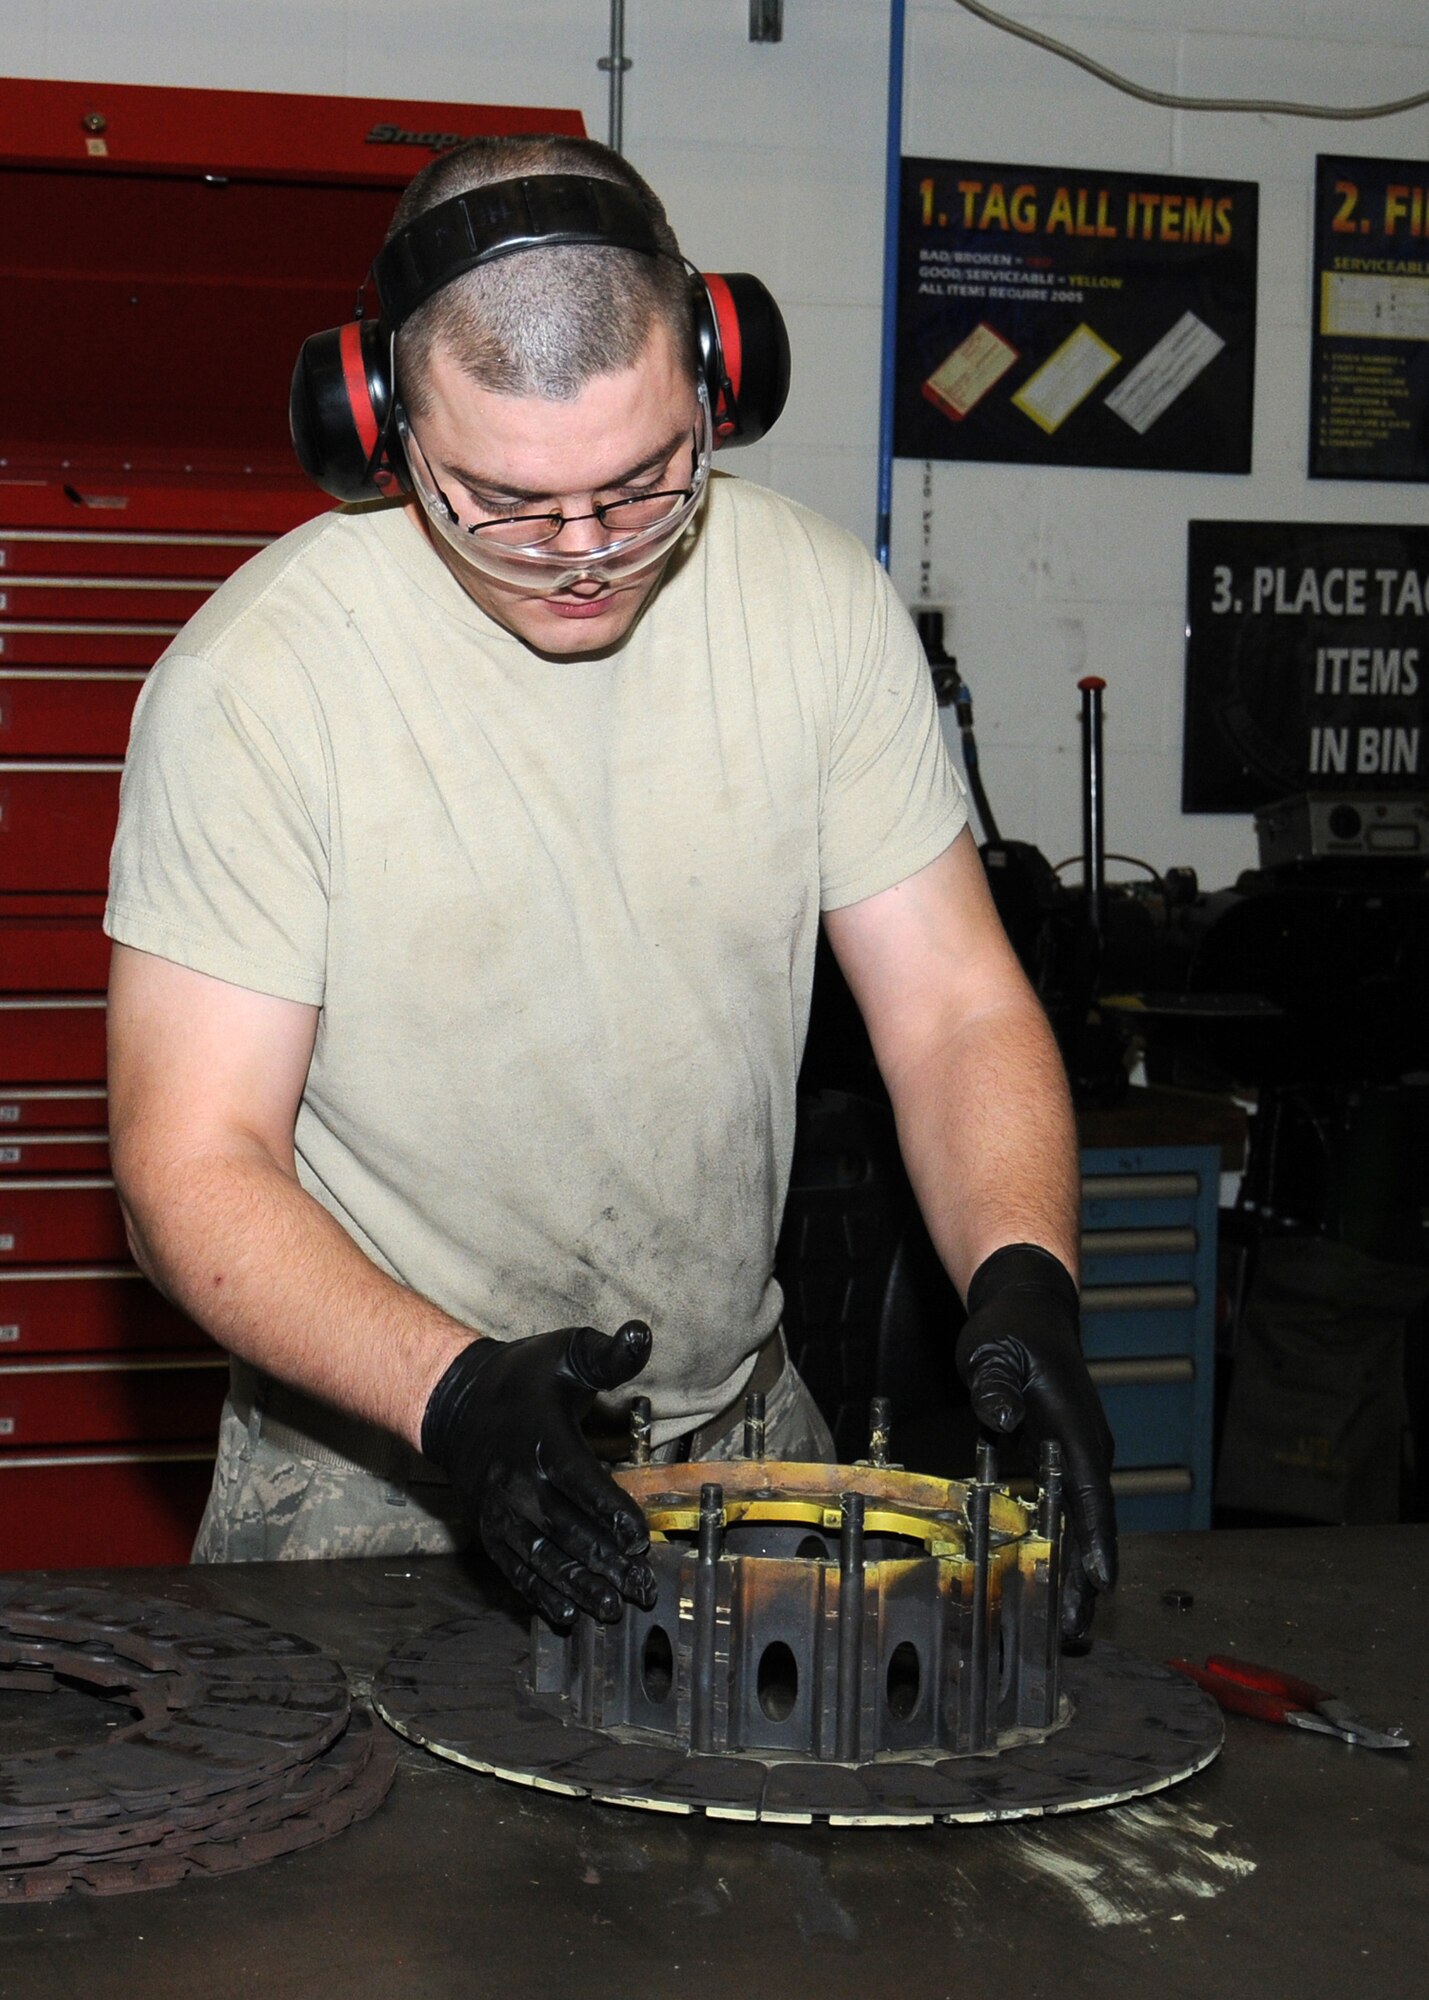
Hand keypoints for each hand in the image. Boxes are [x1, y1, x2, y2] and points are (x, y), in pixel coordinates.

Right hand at [421, 1319, 657, 1629]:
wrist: (455, 1402)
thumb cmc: (523, 1376)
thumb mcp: (566, 1352)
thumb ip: (608, 1353)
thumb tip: (642, 1334)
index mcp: (542, 1438)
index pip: (580, 1482)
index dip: (610, 1513)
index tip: (639, 1539)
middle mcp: (517, 1480)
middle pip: (566, 1528)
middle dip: (606, 1562)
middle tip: (642, 1587)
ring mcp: (500, 1509)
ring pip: (542, 1555)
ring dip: (578, 1585)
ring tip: (612, 1608)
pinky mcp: (489, 1528)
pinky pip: (515, 1565)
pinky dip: (540, 1592)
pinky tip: (566, 1613)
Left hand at [955, 1244, 1116, 1641]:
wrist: (1028, 1307)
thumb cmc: (1011, 1329)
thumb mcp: (993, 1351)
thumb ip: (995, 1385)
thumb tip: (1000, 1420)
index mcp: (1074, 1424)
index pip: (1090, 1491)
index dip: (1095, 1540)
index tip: (1100, 1583)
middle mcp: (1087, 1445)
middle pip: (1092, 1521)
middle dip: (1085, 1579)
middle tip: (1074, 1633)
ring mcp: (1079, 1453)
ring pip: (1081, 1522)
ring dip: (1073, 1571)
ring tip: (1064, 1627)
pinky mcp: (1063, 1458)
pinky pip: (1066, 1510)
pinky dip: (1059, 1546)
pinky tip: (1044, 1581)